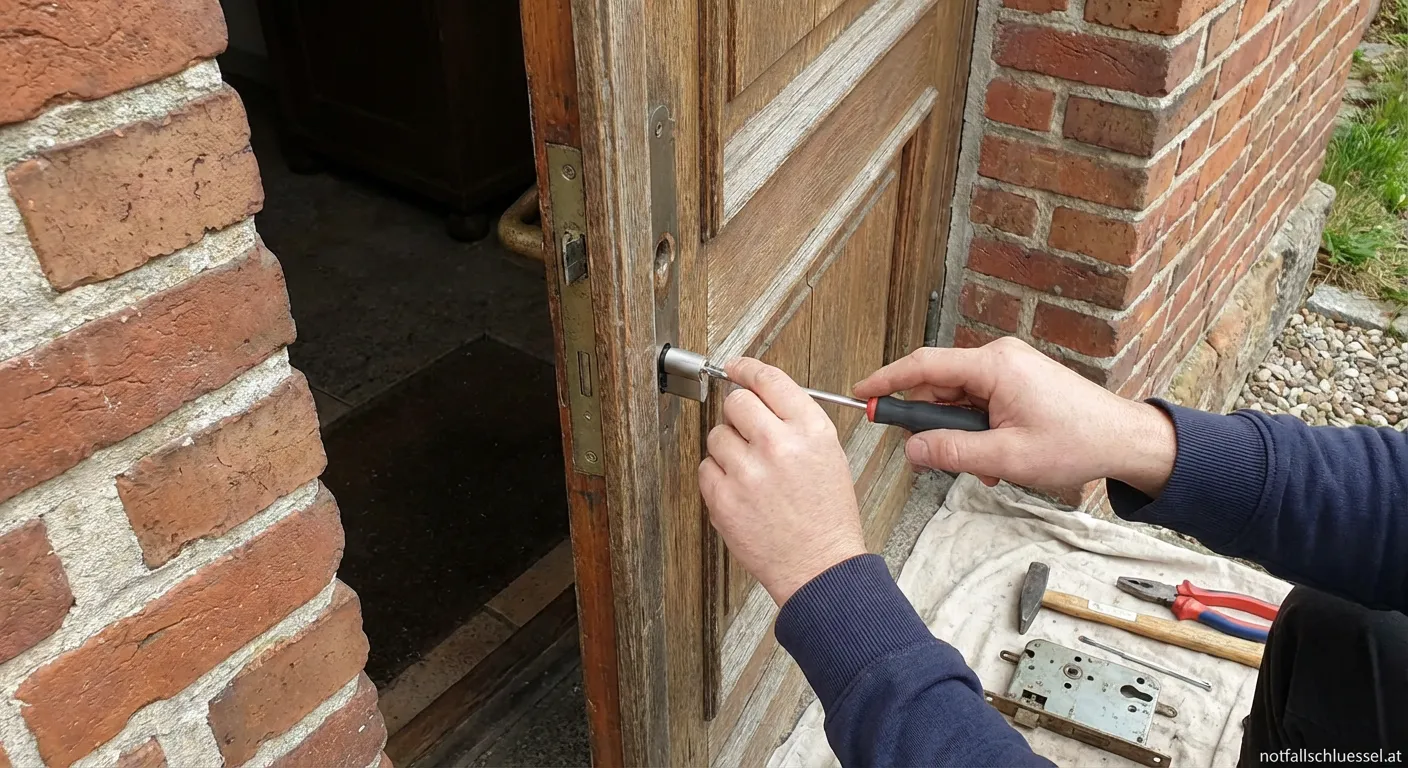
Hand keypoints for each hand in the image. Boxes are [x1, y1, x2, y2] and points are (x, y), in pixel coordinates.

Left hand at [698, 358, 866, 604]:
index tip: (735, 367)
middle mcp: (778, 446)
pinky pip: (706, 468)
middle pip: (735, 402)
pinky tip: (740, 491)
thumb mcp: (829, 455)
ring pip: (717, 436)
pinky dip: (718, 477)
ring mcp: (747, 472)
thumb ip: (796, 421)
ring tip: (751, 473)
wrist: (820, 567)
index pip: (769, 380)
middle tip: (748, 433)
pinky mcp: (724, 499)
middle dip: (739, 415)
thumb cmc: (827, 516)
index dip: (747, 369)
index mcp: (810, 430)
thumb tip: (761, 397)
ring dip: (728, 449)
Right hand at [853, 337, 1175, 495]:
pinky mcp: (1018, 381)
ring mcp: (1010, 368)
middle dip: (933, 424)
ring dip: (961, 434)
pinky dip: (979, 430)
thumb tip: (911, 450)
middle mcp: (999, 358)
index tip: (862, 394)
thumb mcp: (1006, 456)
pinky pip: (980, 402)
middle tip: (932, 456)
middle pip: (939, 385)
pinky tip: (997, 456)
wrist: (1124, 439)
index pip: (924, 366)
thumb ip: (952, 452)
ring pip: (959, 399)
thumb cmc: (1077, 442)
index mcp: (994, 365)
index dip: (888, 380)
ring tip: (986, 464)